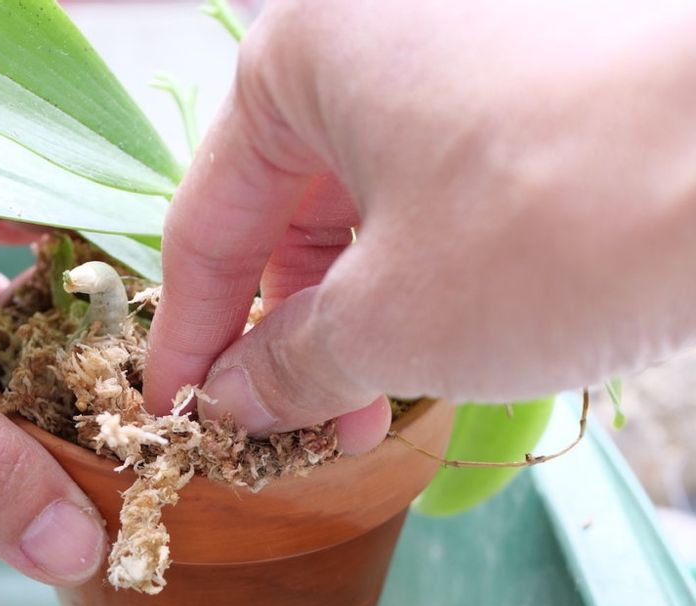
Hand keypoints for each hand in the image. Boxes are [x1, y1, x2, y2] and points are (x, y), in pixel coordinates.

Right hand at [146, 0, 695, 446]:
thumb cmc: (563, 218)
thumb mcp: (395, 319)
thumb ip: (289, 365)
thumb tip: (230, 405)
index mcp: (301, 57)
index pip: (206, 222)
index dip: (189, 337)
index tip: (178, 416)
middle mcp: (367, 37)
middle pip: (283, 216)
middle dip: (285, 336)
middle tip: (294, 430)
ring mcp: (451, 56)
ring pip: (359, 212)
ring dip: (353, 319)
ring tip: (369, 408)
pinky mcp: (518, 92)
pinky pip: (426, 196)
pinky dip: (414, 278)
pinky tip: (430, 347)